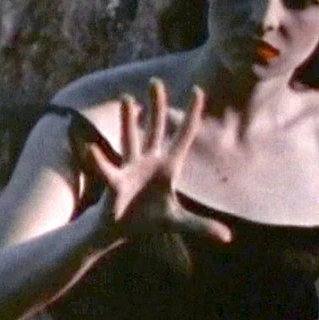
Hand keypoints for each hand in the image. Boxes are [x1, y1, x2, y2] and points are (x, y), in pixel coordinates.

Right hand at [88, 78, 231, 242]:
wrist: (122, 230)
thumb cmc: (149, 219)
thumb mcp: (178, 221)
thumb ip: (202, 226)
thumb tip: (228, 238)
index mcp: (169, 166)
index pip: (183, 136)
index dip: (191, 115)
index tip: (198, 90)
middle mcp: (149, 161)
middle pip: (154, 128)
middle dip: (157, 106)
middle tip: (156, 81)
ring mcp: (131, 169)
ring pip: (131, 139)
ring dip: (128, 120)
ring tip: (126, 97)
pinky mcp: (116, 183)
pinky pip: (108, 170)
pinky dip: (99, 160)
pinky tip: (91, 147)